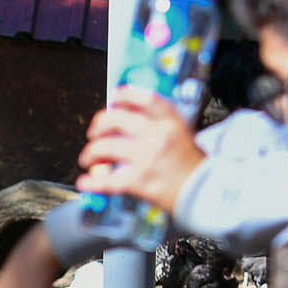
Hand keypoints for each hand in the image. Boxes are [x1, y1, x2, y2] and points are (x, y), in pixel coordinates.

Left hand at [78, 91, 206, 213]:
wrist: (203, 192)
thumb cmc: (191, 165)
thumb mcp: (182, 133)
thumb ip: (158, 122)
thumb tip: (128, 116)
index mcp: (170, 121)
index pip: (144, 98)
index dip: (124, 95)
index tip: (114, 97)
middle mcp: (157, 135)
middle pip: (116, 119)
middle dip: (99, 124)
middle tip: (94, 132)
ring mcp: (147, 158)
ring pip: (107, 147)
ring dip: (91, 152)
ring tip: (88, 158)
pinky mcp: (140, 181)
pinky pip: (109, 180)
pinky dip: (93, 182)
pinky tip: (85, 182)